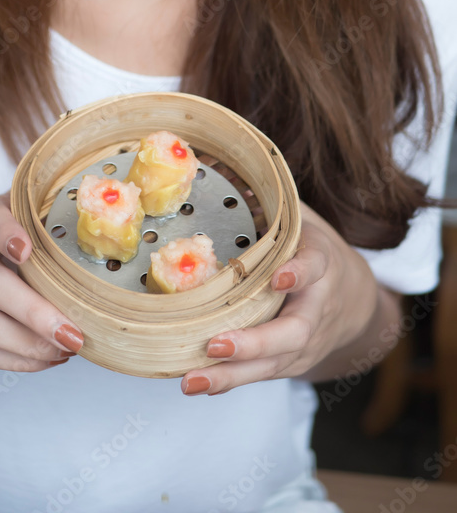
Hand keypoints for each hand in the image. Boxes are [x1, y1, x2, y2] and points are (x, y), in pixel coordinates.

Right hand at [0, 192, 83, 370]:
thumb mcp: (9, 215)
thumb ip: (40, 215)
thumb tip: (94, 221)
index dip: (7, 235)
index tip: (28, 249)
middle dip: (35, 313)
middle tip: (73, 333)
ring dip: (30, 344)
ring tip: (67, 348)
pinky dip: (18, 360)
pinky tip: (48, 357)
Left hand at [180, 200, 378, 394]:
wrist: (357, 304)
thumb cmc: (315, 254)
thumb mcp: (303, 222)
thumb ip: (271, 204)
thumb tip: (224, 169)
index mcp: (321, 265)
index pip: (315, 267)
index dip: (299, 273)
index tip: (279, 277)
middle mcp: (316, 309)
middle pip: (293, 333)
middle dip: (255, 342)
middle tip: (217, 344)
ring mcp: (305, 343)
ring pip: (273, 364)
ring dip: (231, 375)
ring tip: (193, 380)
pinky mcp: (289, 364)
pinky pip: (260, 375)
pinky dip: (228, 381)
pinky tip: (195, 383)